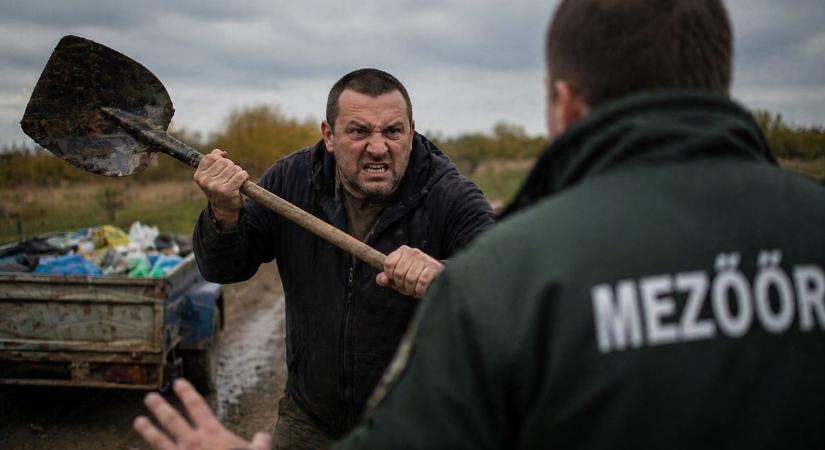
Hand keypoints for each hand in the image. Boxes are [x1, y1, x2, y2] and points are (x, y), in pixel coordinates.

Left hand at [133, 378, 270, 449]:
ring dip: (148, 430)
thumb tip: (263, 435)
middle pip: (173, 420)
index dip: (187, 393)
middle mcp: (193, 442)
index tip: (178, 382)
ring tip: (137, 421)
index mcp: (213, 434)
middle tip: (149, 398)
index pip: (198, 407)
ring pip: (159, 441)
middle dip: (160, 408)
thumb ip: (260, 443)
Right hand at [194, 149, 248, 229]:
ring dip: (238, 172)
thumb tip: (222, 153)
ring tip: (235, 180)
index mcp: (199, 176)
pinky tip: (242, 182)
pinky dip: (244, 176)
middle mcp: (206, 181)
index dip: (220, 158)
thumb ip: (213, 161)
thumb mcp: (211, 175)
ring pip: (234, 168)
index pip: (211, 157)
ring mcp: (216, 187)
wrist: (224, 208)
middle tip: (230, 177)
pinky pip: (241, 175)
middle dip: (231, 166)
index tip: (224, 165)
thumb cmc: (218, 188)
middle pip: (224, 162)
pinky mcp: (228, 191)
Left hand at [376, 245, 444, 298]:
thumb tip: (381, 279)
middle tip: (407, 287)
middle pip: (398, 273)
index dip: (390, 276)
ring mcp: (424, 258)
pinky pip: (421, 282)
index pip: (388, 264)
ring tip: (414, 290)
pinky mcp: (433, 267)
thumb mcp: (398, 277)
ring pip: (410, 279)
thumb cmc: (415, 276)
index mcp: (403, 251)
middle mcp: (413, 252)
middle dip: (401, 285)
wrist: (437, 276)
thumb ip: (386, 278)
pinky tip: (420, 292)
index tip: (396, 280)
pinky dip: (419, 291)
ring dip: (411, 289)